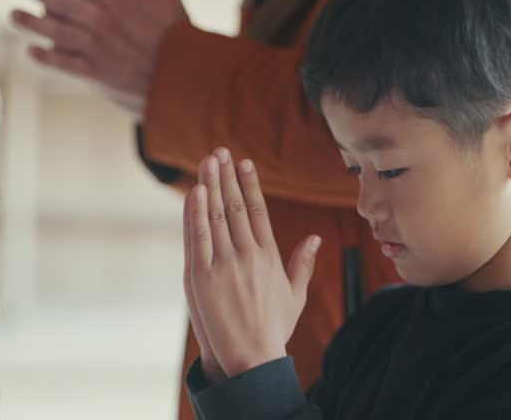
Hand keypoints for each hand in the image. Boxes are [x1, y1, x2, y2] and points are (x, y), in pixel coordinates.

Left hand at [11, 0, 188, 119]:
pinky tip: (33, 51)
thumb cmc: (175, 28)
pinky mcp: (97, 72)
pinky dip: (46, 58)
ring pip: (55, 31)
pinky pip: (65, 64)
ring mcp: (96, 46)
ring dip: (29, 23)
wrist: (183, 75)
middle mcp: (101, 18)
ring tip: (14, 15)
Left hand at [184, 147, 321, 377]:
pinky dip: (196, 213)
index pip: (259, 211)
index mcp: (269, 257)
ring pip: (216, 216)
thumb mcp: (295, 295)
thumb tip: (314, 238)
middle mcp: (247, 255)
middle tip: (221, 152)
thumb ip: (303, 264)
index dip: (251, 184)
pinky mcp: (201, 277)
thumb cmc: (273, 328)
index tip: (245, 163)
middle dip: (227, 176)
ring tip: (208, 162)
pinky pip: (198, 237)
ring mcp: (223, 264)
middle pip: (236, 206)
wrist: (251, 358)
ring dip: (212, 185)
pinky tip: (196, 192)